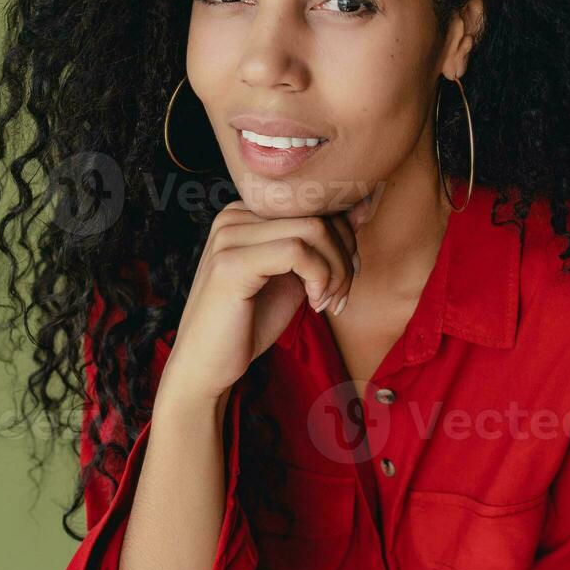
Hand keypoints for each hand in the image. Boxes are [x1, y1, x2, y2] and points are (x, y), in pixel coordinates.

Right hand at [158, 194, 376, 406]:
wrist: (206, 365)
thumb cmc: (249, 323)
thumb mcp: (296, 276)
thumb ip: (323, 242)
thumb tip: (363, 207)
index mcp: (246, 213)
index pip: (314, 204)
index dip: (344, 239)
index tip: (345, 279)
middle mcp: (234, 216)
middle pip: (318, 214)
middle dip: (345, 256)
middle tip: (340, 296)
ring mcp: (229, 236)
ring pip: (314, 229)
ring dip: (336, 271)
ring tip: (327, 302)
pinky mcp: (231, 263)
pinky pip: (297, 251)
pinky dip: (319, 278)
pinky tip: (313, 304)